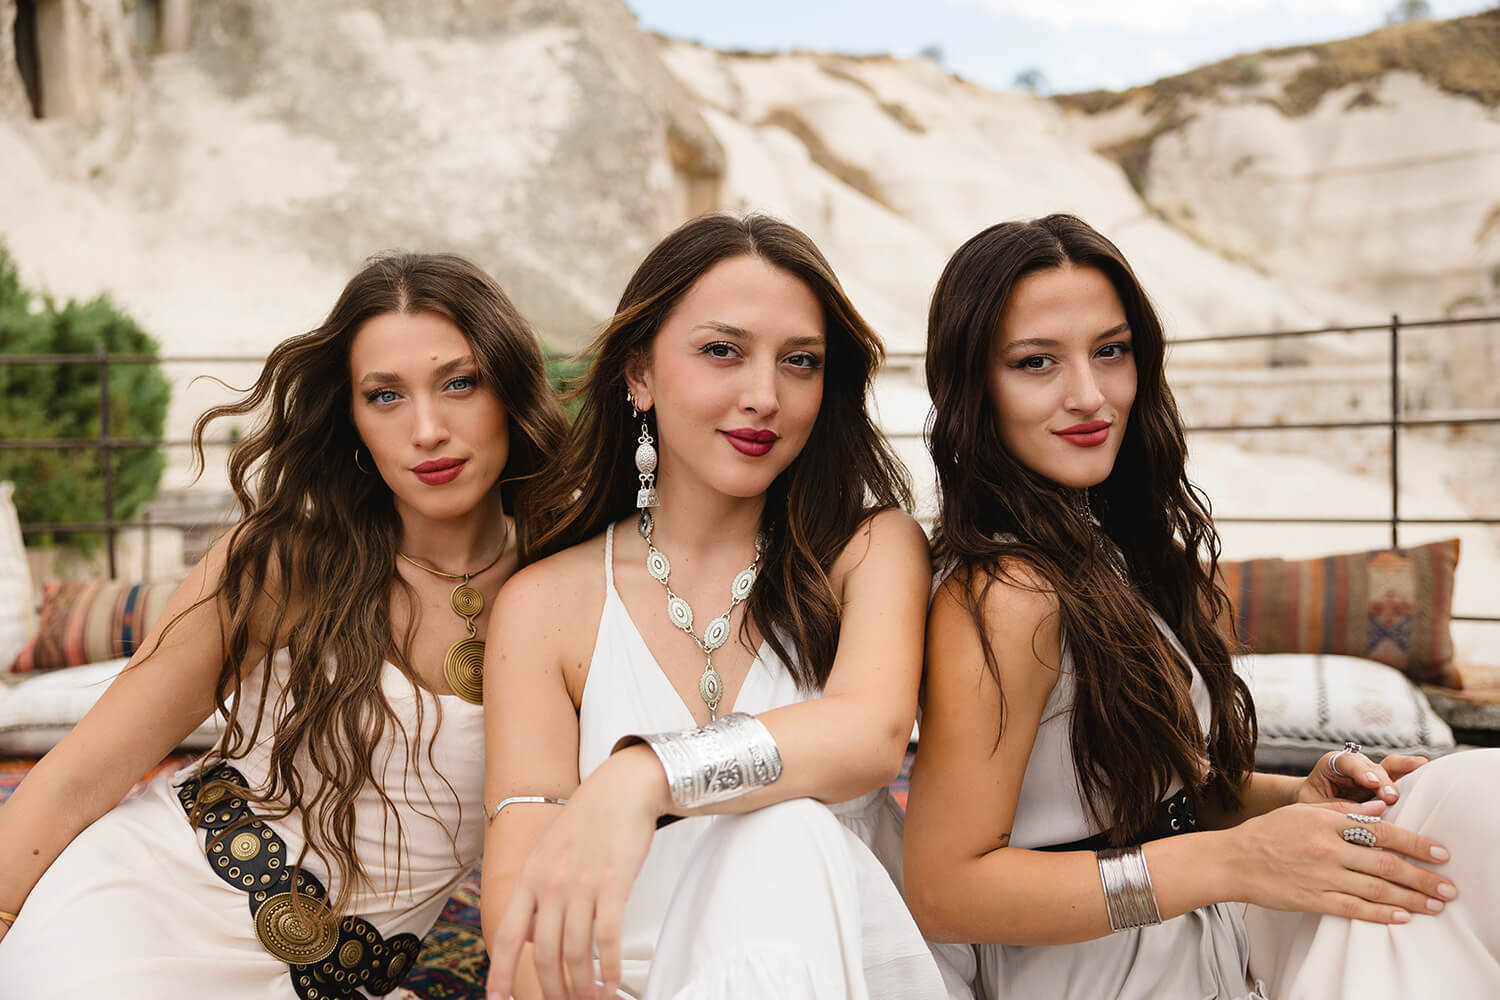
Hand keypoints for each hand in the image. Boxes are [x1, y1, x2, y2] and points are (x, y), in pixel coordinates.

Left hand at [486, 748, 667, 999]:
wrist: (621, 790)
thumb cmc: (586, 824)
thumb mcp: (546, 855)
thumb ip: (534, 896)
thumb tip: (529, 939)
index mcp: (529, 877)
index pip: (508, 934)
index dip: (500, 971)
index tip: (497, 999)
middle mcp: (550, 883)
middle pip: (545, 953)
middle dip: (553, 989)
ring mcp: (582, 884)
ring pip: (576, 952)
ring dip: (582, 986)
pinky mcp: (614, 882)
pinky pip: (608, 936)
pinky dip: (609, 967)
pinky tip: (612, 983)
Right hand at [1229, 802, 1454, 923]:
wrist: (1232, 860)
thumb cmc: (1267, 833)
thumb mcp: (1302, 811)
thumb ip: (1342, 811)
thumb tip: (1380, 808)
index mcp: (1325, 822)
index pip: (1381, 831)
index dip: (1415, 842)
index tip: (1440, 853)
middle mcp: (1326, 848)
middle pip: (1386, 864)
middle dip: (1422, 877)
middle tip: (1448, 887)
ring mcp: (1320, 876)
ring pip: (1376, 889)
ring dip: (1410, 899)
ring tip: (1434, 905)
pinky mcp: (1312, 899)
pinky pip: (1354, 909)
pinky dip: (1381, 914)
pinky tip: (1401, 917)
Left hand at [1296, 746, 1427, 811]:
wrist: (1311, 810)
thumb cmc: (1311, 805)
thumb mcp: (1314, 808)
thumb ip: (1337, 807)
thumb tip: (1369, 813)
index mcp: (1332, 765)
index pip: (1346, 762)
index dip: (1360, 770)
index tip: (1371, 783)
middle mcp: (1356, 766)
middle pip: (1373, 766)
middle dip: (1383, 780)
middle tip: (1391, 796)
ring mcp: (1374, 775)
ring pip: (1392, 768)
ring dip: (1405, 775)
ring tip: (1419, 777)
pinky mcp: (1386, 787)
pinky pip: (1402, 779)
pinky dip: (1415, 778)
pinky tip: (1431, 776)